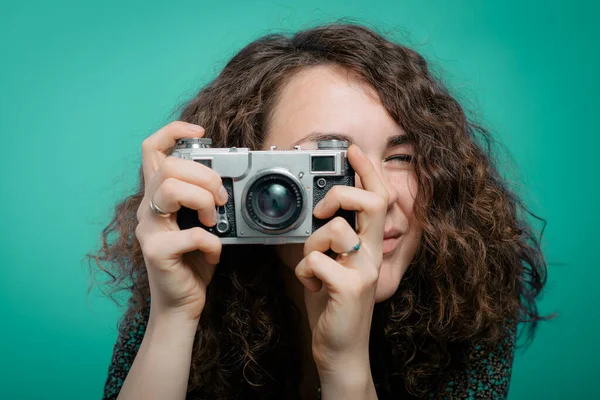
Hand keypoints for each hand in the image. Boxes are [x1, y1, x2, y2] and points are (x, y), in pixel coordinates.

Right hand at [135, 120, 228, 322]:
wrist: (182, 304)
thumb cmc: (193, 262)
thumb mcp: (201, 223)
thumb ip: (204, 200)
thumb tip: (227, 181)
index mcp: (158, 196)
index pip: (152, 150)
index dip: (173, 131)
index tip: (200, 132)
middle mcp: (148, 208)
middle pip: (168, 167)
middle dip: (204, 176)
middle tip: (220, 198)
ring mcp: (148, 230)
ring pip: (170, 190)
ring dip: (202, 200)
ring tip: (214, 220)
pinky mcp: (157, 252)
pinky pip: (190, 234)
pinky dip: (211, 243)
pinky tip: (214, 253)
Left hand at [295, 144, 387, 374]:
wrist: (340, 349)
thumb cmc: (333, 305)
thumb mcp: (332, 265)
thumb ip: (328, 240)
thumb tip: (312, 214)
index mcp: (369, 245)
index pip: (378, 198)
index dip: (367, 170)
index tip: (352, 150)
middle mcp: (373, 254)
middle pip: (372, 202)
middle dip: (342, 194)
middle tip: (322, 208)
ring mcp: (365, 270)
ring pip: (333, 229)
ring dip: (311, 244)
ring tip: (313, 267)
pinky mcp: (350, 287)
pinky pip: (315, 260)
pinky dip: (304, 272)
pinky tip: (313, 286)